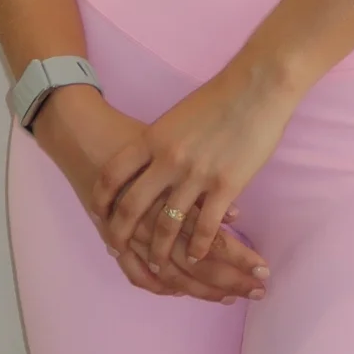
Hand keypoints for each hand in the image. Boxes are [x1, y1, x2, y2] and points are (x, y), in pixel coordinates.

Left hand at [87, 62, 298, 279]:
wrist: (255, 87)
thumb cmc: (218, 98)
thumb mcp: (176, 117)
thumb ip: (161, 143)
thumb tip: (152, 164)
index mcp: (152, 138)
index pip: (112, 174)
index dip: (101, 198)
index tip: (97, 213)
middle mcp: (168, 160)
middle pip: (132, 205)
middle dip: (120, 233)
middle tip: (116, 248)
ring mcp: (196, 175)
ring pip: (168, 225)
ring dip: (160, 251)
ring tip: (158, 266)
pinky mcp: (225, 186)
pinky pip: (206, 227)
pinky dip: (199, 247)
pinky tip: (196, 257)